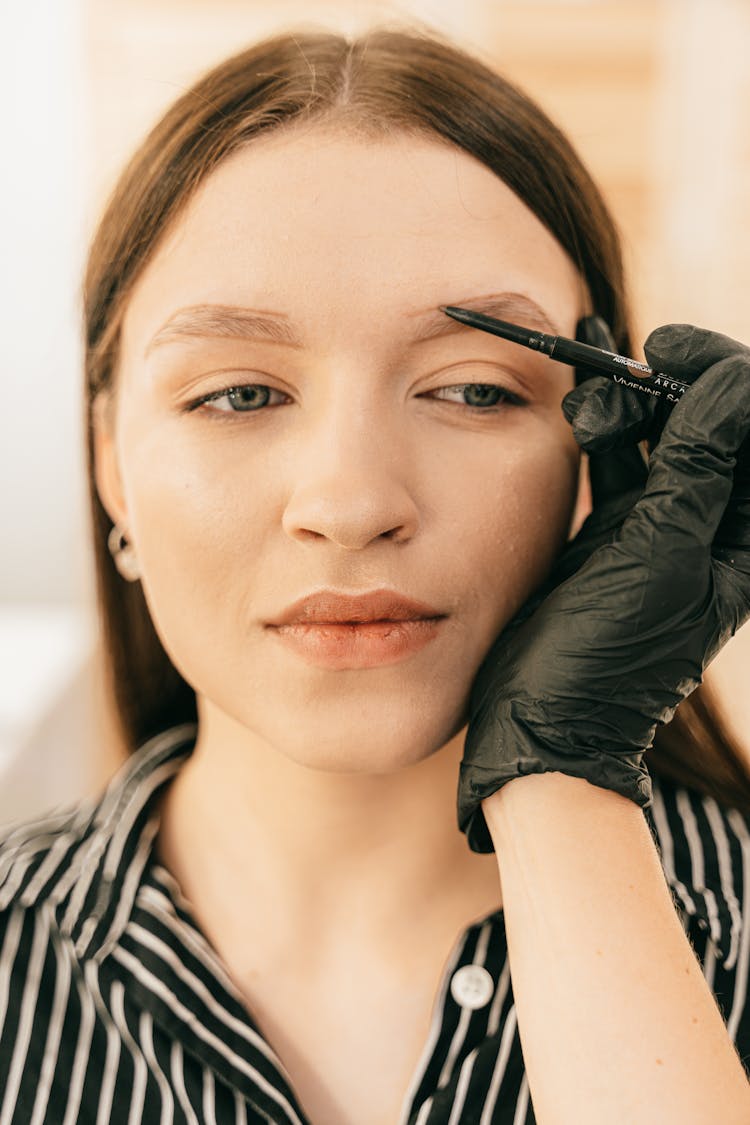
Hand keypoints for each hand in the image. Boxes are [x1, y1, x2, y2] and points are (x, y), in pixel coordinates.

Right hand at [458, 323, 749, 852]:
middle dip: (667, 386)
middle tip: (619, 371)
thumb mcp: (661, 556)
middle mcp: (710, 525)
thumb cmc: (611, 656)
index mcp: (745, 537)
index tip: (666, 351)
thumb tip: (732, 382)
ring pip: (658, 435)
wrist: (543, 720)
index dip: (719, 375)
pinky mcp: (612, 531)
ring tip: (585, 405)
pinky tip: (582, 391)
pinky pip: (618, 462)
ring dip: (627, 404)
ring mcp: (660, 525)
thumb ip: (697, 468)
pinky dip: (602, 426)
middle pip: (706, 422)